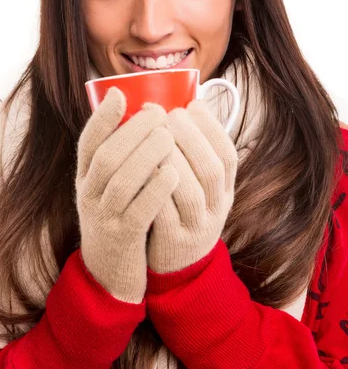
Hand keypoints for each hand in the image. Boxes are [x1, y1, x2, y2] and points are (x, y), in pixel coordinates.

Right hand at [75, 87, 178, 302]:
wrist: (108, 271)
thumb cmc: (116, 216)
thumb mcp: (106, 187)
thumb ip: (119, 157)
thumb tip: (141, 113)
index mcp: (86, 177)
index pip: (88, 143)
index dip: (102, 117)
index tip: (120, 94)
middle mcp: (89, 194)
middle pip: (106, 157)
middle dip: (132, 131)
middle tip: (159, 113)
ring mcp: (104, 217)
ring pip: (121, 182)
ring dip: (145, 155)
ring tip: (168, 137)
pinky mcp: (123, 237)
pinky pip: (139, 211)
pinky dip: (156, 190)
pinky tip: (173, 172)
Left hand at [147, 98, 237, 273]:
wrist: (178, 266)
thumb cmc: (182, 212)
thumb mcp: (201, 187)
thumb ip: (196, 153)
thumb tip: (190, 102)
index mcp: (224, 190)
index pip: (227, 155)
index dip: (211, 128)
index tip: (190, 105)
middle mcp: (216, 208)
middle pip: (210, 169)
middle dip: (189, 136)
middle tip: (166, 114)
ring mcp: (195, 227)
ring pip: (189, 190)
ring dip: (170, 158)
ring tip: (152, 135)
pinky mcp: (172, 241)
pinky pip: (164, 212)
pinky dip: (153, 188)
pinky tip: (141, 168)